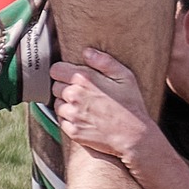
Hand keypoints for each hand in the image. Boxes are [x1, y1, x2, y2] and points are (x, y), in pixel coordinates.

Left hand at [51, 50, 155, 165]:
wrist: (133, 136)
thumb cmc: (131, 106)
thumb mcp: (125, 77)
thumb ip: (104, 61)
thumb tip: (87, 52)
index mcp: (84, 79)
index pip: (55, 70)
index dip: (63, 72)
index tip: (71, 76)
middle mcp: (74, 96)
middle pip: (55, 87)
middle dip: (65, 88)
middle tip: (83, 93)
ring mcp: (72, 115)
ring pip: (57, 104)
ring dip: (66, 104)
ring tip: (84, 107)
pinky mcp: (72, 131)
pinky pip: (61, 121)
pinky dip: (69, 119)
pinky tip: (84, 118)